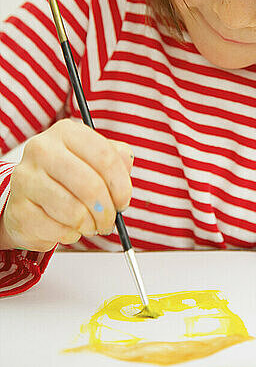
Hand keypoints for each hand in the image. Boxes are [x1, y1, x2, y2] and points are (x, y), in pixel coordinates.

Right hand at [1, 119, 133, 251]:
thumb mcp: (94, 160)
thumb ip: (116, 158)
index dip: (121, 185)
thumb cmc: (69, 178)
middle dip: (106, 211)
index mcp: (66, 132)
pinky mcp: (18, 207)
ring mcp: (26, 178)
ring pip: (74, 211)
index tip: (123, 201)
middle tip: (109, 221)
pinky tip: (69, 228)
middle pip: (90, 185)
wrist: (30, 198)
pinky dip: (70, 235)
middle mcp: (42, 149)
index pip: (104, 156)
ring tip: (90, 225)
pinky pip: (56, 229)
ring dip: (90, 225)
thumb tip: (126, 162)